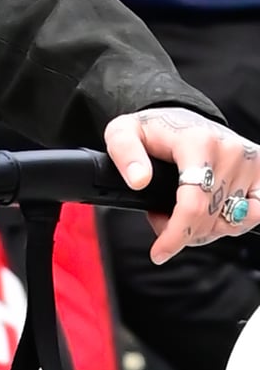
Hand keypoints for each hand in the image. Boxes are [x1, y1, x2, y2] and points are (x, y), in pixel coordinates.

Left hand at [105, 107, 259, 264]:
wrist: (183, 117)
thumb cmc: (153, 129)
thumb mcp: (123, 132)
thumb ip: (125, 153)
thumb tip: (139, 181)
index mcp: (196, 142)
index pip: (192, 202)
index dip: (176, 233)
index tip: (158, 252)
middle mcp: (229, 150)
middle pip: (210, 216)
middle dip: (183, 231)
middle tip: (161, 221)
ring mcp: (250, 161)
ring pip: (232, 220)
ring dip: (205, 228)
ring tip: (183, 213)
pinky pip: (254, 214)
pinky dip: (232, 223)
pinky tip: (211, 214)